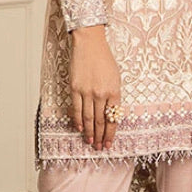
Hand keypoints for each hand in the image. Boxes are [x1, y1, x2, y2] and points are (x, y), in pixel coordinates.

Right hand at [69, 25, 121, 150]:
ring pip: (89, 118)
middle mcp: (101, 94)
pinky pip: (77, 109)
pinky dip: (78, 121)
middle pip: (101, 121)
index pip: (113, 119)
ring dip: (90, 133)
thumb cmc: (104, 59)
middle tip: (100, 148)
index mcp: (114, 91)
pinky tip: (80, 129)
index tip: (109, 144)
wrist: (90, 44)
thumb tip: (111, 114)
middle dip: (100, 137)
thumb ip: (114, 95)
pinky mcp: (75, 88)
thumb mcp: (116, 77)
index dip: (111, 133)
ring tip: (90, 143)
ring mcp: (87, 92)